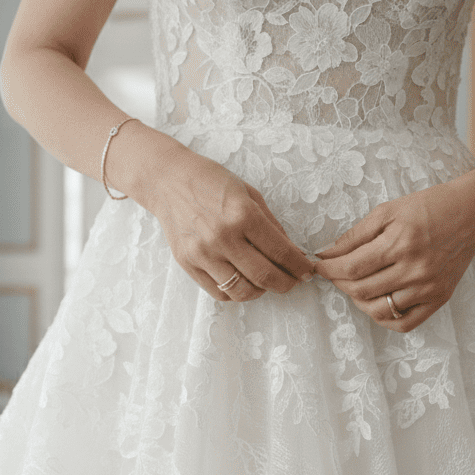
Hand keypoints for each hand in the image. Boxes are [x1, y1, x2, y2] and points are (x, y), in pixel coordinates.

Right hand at [141, 149, 315, 301]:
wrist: (168, 181)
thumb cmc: (211, 182)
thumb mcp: (248, 193)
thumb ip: (271, 224)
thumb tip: (291, 252)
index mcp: (242, 214)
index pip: (281, 251)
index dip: (299, 267)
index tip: (306, 272)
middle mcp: (223, 236)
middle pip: (265, 276)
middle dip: (286, 284)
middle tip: (292, 282)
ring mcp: (203, 253)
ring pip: (242, 291)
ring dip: (261, 292)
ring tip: (265, 283)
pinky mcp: (188, 264)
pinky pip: (219, 292)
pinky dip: (236, 293)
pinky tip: (242, 282)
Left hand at [312, 182, 474, 332]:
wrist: (472, 213)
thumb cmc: (428, 207)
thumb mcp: (388, 211)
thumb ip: (355, 235)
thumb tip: (326, 254)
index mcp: (401, 243)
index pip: (352, 268)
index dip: (328, 270)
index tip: (318, 266)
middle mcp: (415, 269)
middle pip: (361, 290)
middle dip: (339, 283)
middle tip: (335, 274)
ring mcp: (428, 288)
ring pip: (379, 310)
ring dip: (358, 301)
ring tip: (356, 286)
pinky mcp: (439, 298)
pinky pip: (404, 323)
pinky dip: (384, 318)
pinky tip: (376, 302)